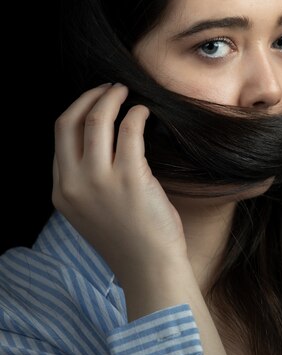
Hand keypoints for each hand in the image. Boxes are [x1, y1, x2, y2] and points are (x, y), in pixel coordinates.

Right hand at [52, 83, 187, 285]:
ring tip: (126, 92)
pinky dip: (136, 114)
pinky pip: (130, 131)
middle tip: (110, 88)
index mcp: (61, 191)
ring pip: (97, 120)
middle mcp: (74, 184)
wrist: (149, 266)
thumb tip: (99, 143)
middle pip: (70, 122)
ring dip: (112, 98)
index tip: (94, 101)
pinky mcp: (130, 178)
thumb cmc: (129, 238)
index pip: (60, 138)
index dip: (77, 112)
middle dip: (89, 97)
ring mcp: (100, 181)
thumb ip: (86, 181)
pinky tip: (144, 112)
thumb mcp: (91, 211)